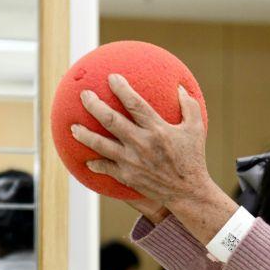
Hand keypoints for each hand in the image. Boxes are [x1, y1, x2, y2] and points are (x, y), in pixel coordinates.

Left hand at [69, 74, 218, 208]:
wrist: (188, 192)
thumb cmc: (193, 158)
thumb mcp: (196, 129)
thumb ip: (189, 106)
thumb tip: (180, 87)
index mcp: (157, 129)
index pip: (134, 104)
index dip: (121, 89)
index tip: (111, 77)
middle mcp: (141, 143)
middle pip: (110, 120)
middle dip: (93, 105)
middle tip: (84, 95)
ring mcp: (132, 161)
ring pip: (100, 144)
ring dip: (84, 134)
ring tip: (73, 127)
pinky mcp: (127, 176)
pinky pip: (106, 167)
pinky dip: (95, 163)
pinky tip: (88, 160)